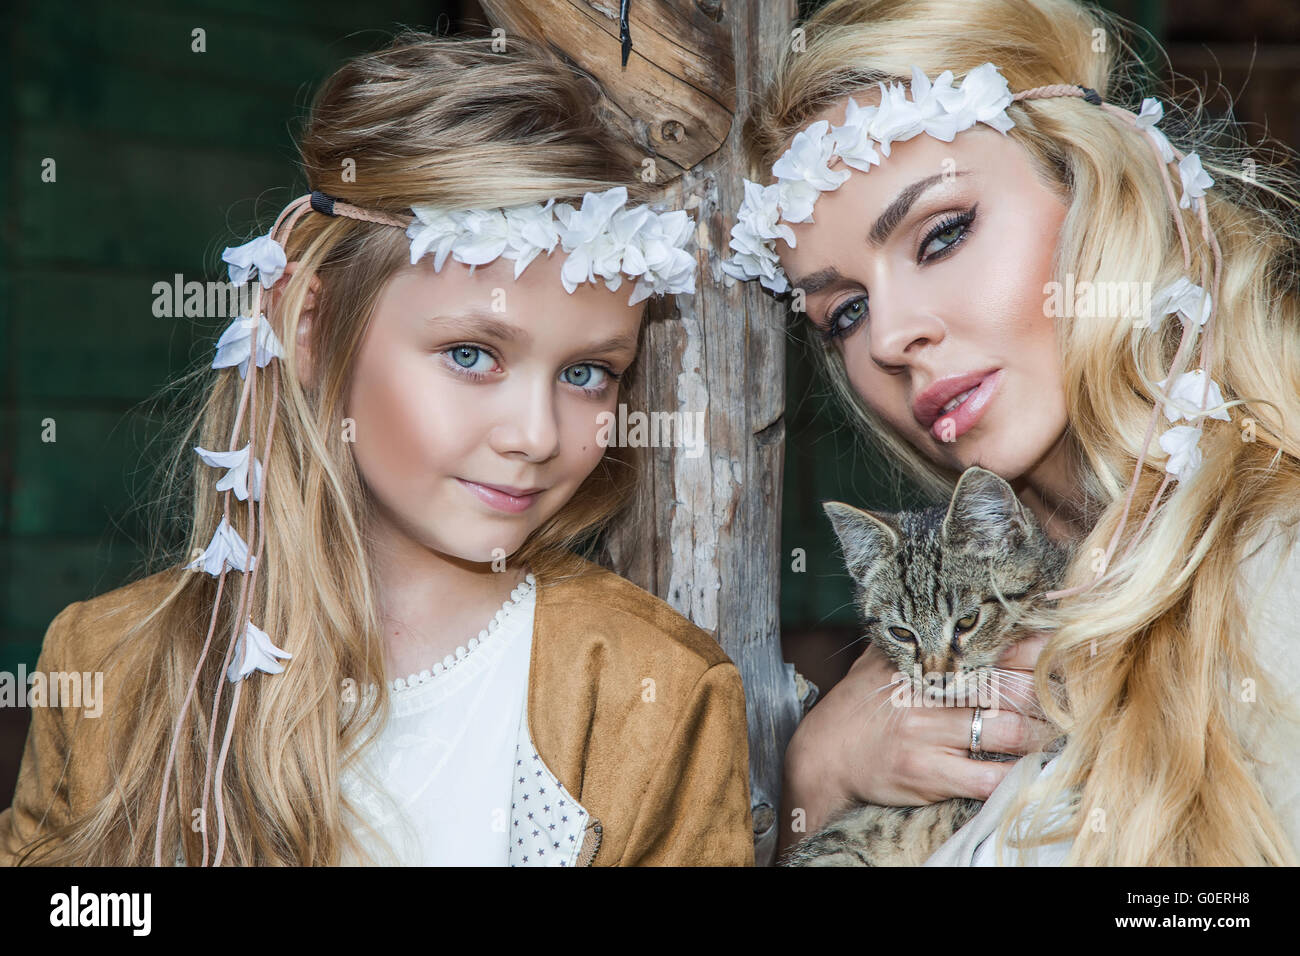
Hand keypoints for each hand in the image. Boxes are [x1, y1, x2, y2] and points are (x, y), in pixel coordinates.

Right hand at [777, 634, 1056, 852]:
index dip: (1037, 647)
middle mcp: (930, 690)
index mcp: (926, 659)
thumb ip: (923, 640)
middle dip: (1049, 694)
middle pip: (1010, 685)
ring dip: (1041, 736)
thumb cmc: (860, 704)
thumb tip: (969, 615)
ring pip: (1007, 731)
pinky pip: (986, 777)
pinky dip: (1015, 777)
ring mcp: (927, 731)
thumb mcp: (886, 659)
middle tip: (1077, 700)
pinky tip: (1032, 774)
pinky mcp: (925, 772)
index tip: (1067, 649)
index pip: (994, 645)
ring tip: (1063, 736)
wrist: (822, 754)